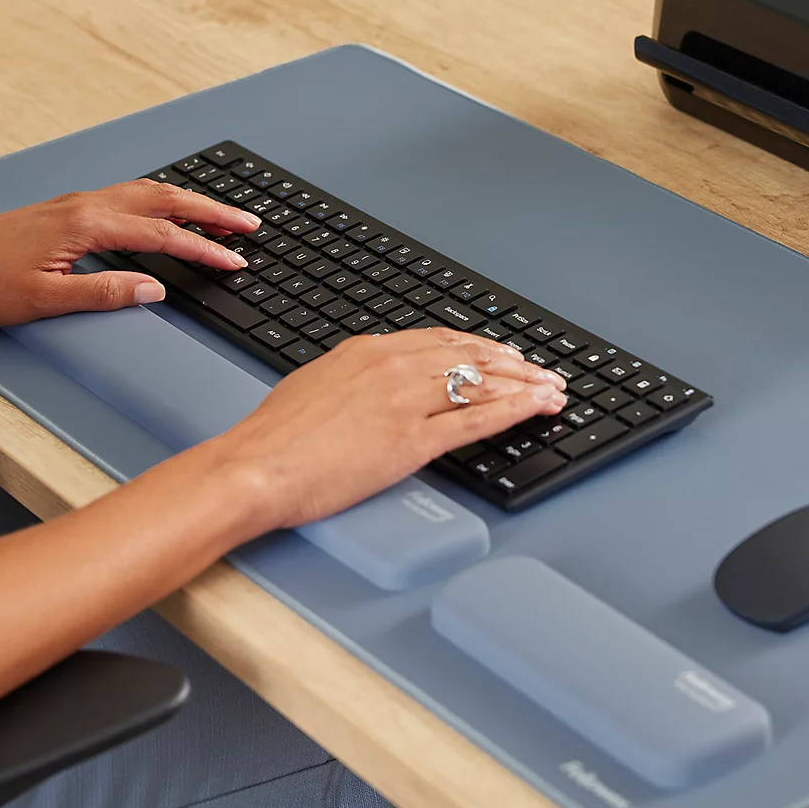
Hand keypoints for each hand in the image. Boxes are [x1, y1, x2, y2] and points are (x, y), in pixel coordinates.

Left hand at [0, 181, 259, 325]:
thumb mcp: (44, 299)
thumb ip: (104, 292)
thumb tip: (154, 288)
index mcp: (89, 225)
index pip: (163, 235)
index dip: (205, 250)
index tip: (235, 260)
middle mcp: (89, 204)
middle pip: (167, 200)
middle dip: (214, 211)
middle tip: (249, 224)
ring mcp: (81, 202)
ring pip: (150, 191)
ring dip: (191, 202)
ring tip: (222, 216)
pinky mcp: (72, 207)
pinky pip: (132, 194)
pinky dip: (164, 200)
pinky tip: (170, 210)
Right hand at [211, 328, 568, 531]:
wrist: (257, 466)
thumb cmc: (274, 437)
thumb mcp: (315, 385)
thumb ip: (352, 379)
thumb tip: (369, 385)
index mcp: (369, 350)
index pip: (438, 341)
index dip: (476, 349)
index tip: (498, 355)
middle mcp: (394, 366)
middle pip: (468, 356)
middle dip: (511, 363)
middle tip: (537, 370)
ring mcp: (407, 400)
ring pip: (482, 382)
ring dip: (525, 384)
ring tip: (551, 388)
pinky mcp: (415, 439)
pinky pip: (478, 418)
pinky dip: (517, 409)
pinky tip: (538, 408)